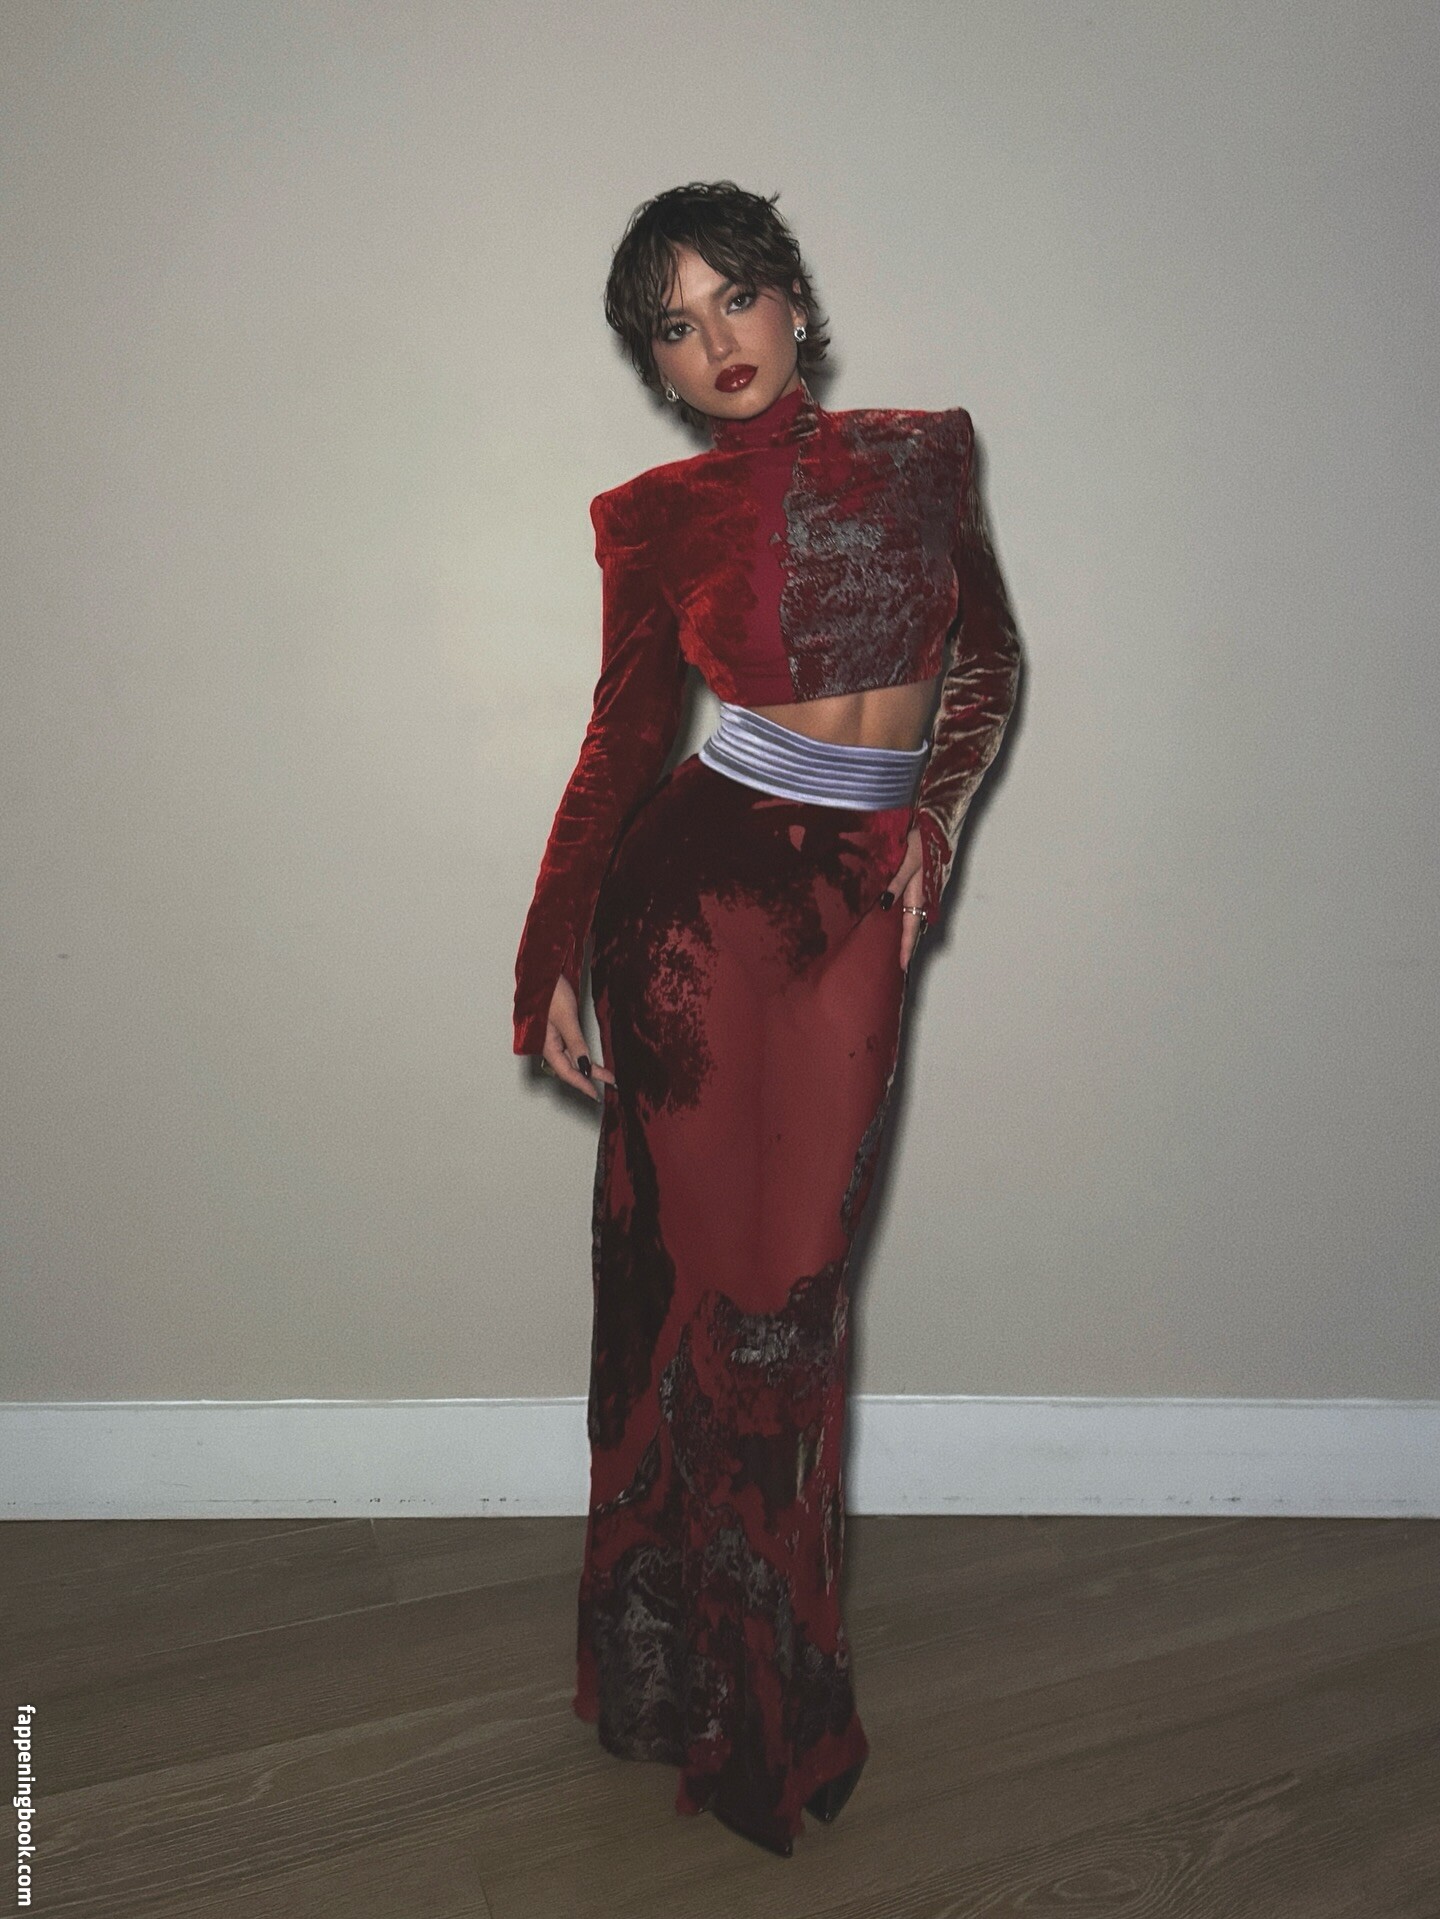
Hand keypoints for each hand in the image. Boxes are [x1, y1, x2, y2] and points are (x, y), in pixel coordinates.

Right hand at [539, 974, 615, 1102]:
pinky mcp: (558, 1030)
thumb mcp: (566, 1019)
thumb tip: (584, 1067)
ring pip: (571, 1059)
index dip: (582, 1085)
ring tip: (606, 1074)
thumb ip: (576, 1043)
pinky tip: (591, 1061)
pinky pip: (571, 1049)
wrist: (543, 973)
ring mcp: (552, 1038)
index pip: (566, 1072)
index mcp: (546, 1045)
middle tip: (610, 1083)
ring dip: (587, 1068)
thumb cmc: (551, 992)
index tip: (597, 1095)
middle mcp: (548, 1045)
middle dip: (589, 1078)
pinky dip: (582, 1056)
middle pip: (569, 1067)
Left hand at [879, 826, 928, 971]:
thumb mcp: (907, 862)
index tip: (903, 967)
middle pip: (913, 928)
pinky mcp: (922, 884)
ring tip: (899, 948)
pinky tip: (901, 920)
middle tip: (899, 964)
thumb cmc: (921, 842)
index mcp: (918, 895)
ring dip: (907, 933)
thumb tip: (884, 905)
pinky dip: (908, 919)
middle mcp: (922, 897)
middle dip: (907, 946)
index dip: (906, 948)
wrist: (937, 827)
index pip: (911, 929)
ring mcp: (924, 891)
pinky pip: (913, 907)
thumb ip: (896, 884)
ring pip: (914, 918)